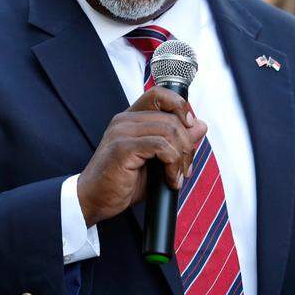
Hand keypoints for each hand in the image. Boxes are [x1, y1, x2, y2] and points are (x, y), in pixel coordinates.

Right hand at [77, 87, 207, 226]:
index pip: (160, 94)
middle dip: (187, 144)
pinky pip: (161, 146)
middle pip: (171, 117)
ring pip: (169, 131)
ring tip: (177, 176)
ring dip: (181, 157)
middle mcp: (125, 121)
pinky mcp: (123, 148)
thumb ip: (176, 142)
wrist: (94, 201)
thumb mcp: (156, 161)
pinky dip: (172, 164)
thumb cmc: (121, 182)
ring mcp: (122, 132)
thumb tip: (199, 125)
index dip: (180, 106)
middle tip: (185, 168)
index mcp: (131, 119)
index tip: (190, 127)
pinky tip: (170, 180)